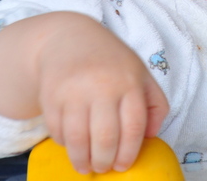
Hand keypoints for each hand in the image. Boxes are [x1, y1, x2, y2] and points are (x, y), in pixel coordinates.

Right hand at [0, 12, 169, 173]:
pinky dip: (64, 143)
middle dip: (105, 161)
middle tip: (104, 167)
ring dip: (82, 160)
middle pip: (105, 137)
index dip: (128, 153)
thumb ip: (155, 104)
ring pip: (78, 138)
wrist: (69, 38)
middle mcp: (102, 85)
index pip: (133, 127)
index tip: (123, 165)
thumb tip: (150, 137)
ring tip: (86, 166)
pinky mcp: (51, 95)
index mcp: (129, 82)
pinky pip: (57, 130)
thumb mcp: (140, 74)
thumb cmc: (111, 62)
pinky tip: (71, 144)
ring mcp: (75, 90)